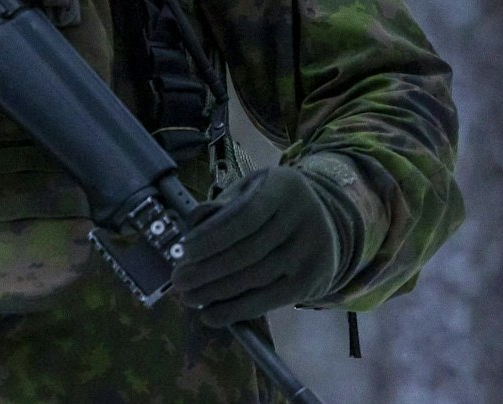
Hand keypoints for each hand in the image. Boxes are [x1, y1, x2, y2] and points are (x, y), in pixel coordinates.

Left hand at [173, 165, 346, 326]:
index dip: (212, 236)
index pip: (244, 216)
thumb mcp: (250, 191)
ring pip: (257, 278)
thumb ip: (223, 205)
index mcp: (285, 189)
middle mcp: (305, 219)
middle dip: (207, 269)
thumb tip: (192, 225)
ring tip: (188, 298)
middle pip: (248, 252)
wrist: (324, 222)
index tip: (184, 251)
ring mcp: (312, 252)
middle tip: (178, 281)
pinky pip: (270, 300)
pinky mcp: (313, 281)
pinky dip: (238, 310)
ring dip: (217, 292)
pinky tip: (212, 314)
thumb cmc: (272, 205)